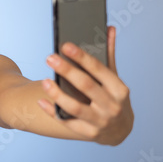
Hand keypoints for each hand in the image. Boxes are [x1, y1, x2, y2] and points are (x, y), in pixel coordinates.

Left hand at [38, 26, 133, 145]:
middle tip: (50, 57)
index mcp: (119, 89)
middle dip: (67, 71)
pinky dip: (53, 112)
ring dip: (58, 94)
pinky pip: (67, 122)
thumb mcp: (114, 78)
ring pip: (75, 107)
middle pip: (86, 86)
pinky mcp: (88, 133)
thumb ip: (109, 55)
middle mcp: (112, 106)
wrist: (120, 130)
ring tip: (44, 81)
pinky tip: (41, 101)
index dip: (81, 57)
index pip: (99, 69)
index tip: (65, 46)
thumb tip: (109, 28)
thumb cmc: (114, 98)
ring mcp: (100, 121)